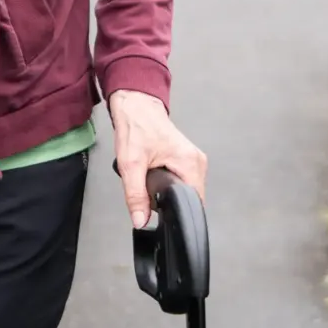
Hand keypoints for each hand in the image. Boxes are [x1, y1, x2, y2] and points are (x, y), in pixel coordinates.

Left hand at [108, 90, 206, 229]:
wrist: (135, 107)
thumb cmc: (136, 127)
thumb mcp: (130, 164)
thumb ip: (136, 195)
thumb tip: (141, 220)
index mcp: (190, 163)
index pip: (194, 202)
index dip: (178, 211)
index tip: (163, 210)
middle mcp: (197, 162)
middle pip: (189, 198)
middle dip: (170, 200)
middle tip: (151, 185)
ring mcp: (194, 160)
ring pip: (186, 190)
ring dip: (169, 191)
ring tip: (153, 176)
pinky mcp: (187, 160)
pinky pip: (183, 181)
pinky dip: (170, 183)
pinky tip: (158, 173)